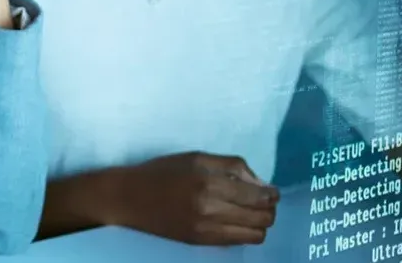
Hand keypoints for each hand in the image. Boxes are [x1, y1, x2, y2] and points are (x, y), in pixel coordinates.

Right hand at [106, 152, 278, 245]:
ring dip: (260, 224)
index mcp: (209, 183)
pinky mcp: (202, 242)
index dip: (271, 195)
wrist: (129, 199)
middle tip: (264, 201)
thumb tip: (260, 182)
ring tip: (252, 213)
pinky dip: (245, 232)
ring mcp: (207, 230)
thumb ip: (231, 166)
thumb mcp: (196, 158)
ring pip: (254, 234)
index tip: (272, 191)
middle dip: (269, 209)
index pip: (257, 196)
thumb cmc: (161, 172)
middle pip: (261, 218)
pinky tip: (237, 221)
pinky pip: (238, 242)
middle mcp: (211, 209)